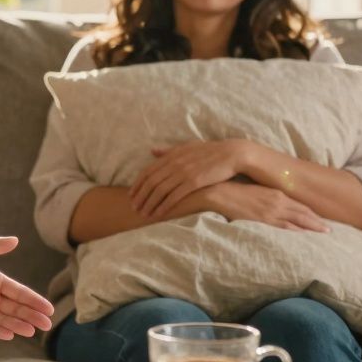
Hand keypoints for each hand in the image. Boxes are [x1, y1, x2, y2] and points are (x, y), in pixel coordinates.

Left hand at [0, 237, 53, 339]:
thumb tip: (15, 240)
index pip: (17, 291)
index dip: (33, 299)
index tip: (48, 308)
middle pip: (15, 307)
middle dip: (31, 315)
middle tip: (47, 323)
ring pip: (3, 318)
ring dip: (17, 324)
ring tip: (31, 331)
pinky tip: (9, 335)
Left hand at [131, 140, 254, 220]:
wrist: (231, 154)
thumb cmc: (209, 152)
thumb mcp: (187, 147)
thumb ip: (168, 151)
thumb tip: (152, 151)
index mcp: (171, 155)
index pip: (147, 171)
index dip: (137, 184)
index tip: (130, 195)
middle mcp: (174, 163)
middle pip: (150, 182)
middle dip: (140, 196)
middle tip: (133, 208)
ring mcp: (184, 172)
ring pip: (160, 190)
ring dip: (150, 203)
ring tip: (143, 214)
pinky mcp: (194, 182)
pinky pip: (175, 196)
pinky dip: (164, 206)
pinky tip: (159, 214)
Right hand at [207, 181, 329, 232]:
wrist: (218, 192)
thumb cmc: (232, 190)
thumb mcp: (253, 190)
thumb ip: (265, 196)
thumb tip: (271, 203)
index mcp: (276, 193)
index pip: (299, 204)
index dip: (311, 212)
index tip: (321, 218)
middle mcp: (277, 201)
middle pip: (303, 213)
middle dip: (317, 221)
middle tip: (329, 229)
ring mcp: (272, 211)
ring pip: (298, 220)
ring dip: (312, 226)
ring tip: (323, 232)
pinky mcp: (263, 219)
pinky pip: (285, 227)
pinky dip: (297, 231)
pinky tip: (304, 235)